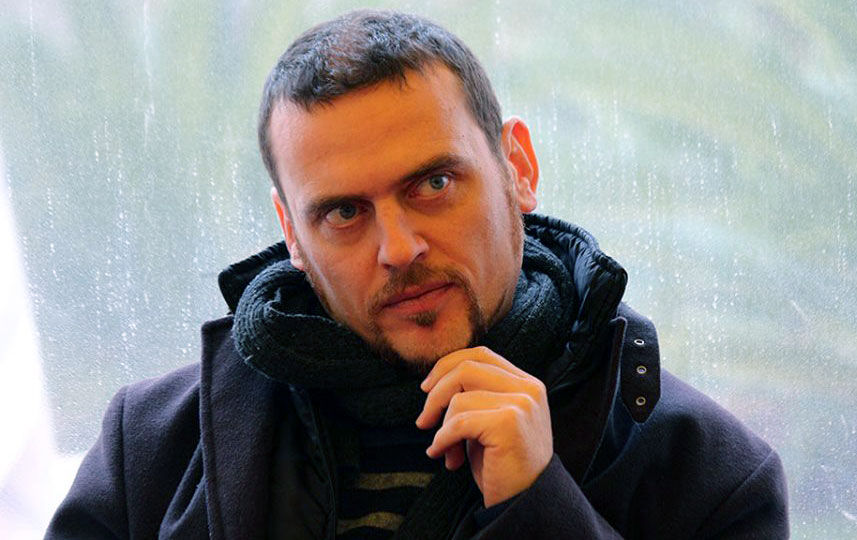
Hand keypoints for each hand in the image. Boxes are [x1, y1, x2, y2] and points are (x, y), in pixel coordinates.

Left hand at [415, 346, 552, 506]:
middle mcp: (528, 388)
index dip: (447, 365)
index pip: (481, 355)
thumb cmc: (503, 466)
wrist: (525, 503)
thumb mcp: (489, 422)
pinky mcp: (509, 423)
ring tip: (446, 451)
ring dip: (441, 428)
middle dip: (436, 394)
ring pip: (459, 399)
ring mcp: (521, 403)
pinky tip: (444, 456)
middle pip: (466, 368)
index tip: (427, 388)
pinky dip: (443, 440)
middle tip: (424, 421)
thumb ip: (474, 397)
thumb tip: (432, 385)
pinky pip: (459, 422)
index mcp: (526, 384)